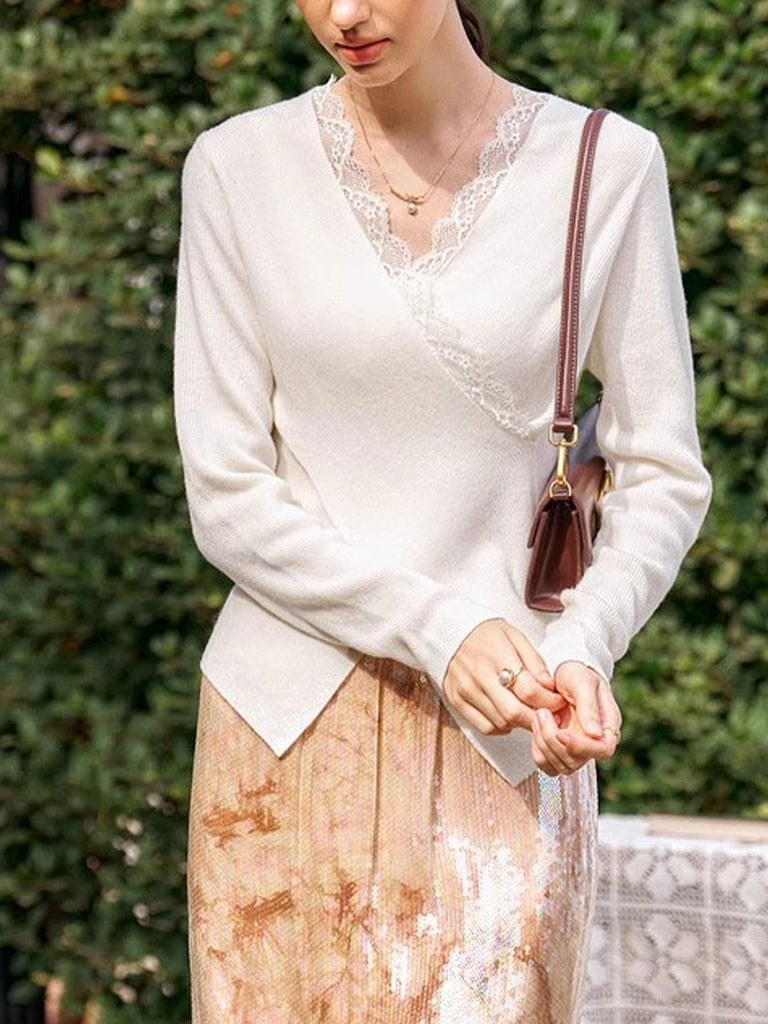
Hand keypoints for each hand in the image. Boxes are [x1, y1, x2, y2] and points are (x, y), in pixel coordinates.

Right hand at [442, 618, 567, 735]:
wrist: (449, 632)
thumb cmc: (486, 634)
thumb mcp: (514, 636)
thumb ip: (534, 661)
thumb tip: (549, 686)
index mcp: (496, 654)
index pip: (527, 689)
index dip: (548, 700)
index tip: (557, 701)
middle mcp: (478, 675)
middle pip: (513, 712)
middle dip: (536, 718)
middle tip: (547, 714)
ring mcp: (465, 690)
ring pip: (500, 722)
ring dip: (519, 722)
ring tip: (526, 710)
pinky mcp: (456, 700)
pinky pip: (484, 727)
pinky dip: (501, 727)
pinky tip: (507, 715)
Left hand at [530, 660, 621, 775]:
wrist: (561, 673)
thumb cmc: (577, 674)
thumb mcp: (583, 682)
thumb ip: (589, 706)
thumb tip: (595, 733)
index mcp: (607, 726)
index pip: (603, 750)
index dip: (581, 746)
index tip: (561, 732)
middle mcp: (594, 743)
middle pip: (577, 761)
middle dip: (553, 740)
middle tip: (542, 712)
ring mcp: (576, 750)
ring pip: (560, 766)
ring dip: (543, 743)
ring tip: (539, 715)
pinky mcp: (559, 752)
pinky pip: (547, 765)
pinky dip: (537, 749)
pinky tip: (536, 727)